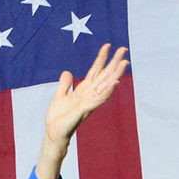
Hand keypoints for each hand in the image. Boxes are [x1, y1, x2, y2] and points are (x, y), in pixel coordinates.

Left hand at [36, 44, 128, 178]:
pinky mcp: (85, 110)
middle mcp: (89, 94)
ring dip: (116, 73)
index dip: (101, 58)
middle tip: (124, 48)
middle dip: (114, 62)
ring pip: (106, 85)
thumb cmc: (58, 118)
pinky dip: (107, 90)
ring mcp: (89, 102)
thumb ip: (65, 84)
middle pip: (104, 75)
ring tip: (125, 62)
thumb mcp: (59, 96)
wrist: (53, 133)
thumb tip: (68, 71)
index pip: (95, 71)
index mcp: (83, 90)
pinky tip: (114, 81)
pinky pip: (99, 98)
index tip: (107, 45)